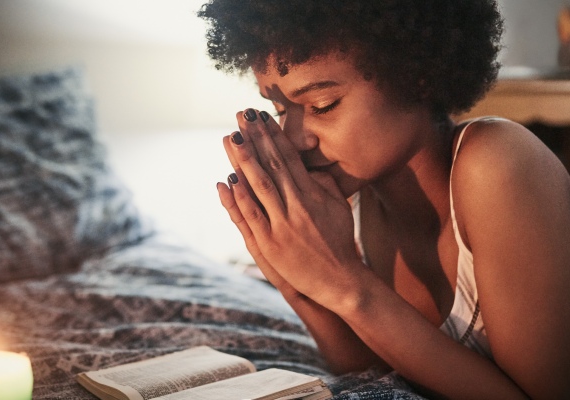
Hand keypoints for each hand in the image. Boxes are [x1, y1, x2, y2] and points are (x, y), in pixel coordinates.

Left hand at [216, 108, 362, 306]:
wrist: (341, 280)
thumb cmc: (340, 242)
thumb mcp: (339, 207)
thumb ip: (324, 184)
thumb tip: (309, 165)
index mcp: (313, 193)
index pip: (289, 157)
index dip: (274, 135)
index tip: (261, 115)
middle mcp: (298, 205)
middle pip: (273, 164)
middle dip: (257, 138)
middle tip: (242, 115)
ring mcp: (284, 224)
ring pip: (260, 186)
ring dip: (244, 160)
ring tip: (232, 138)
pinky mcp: (272, 244)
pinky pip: (253, 216)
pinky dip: (240, 197)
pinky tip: (228, 179)